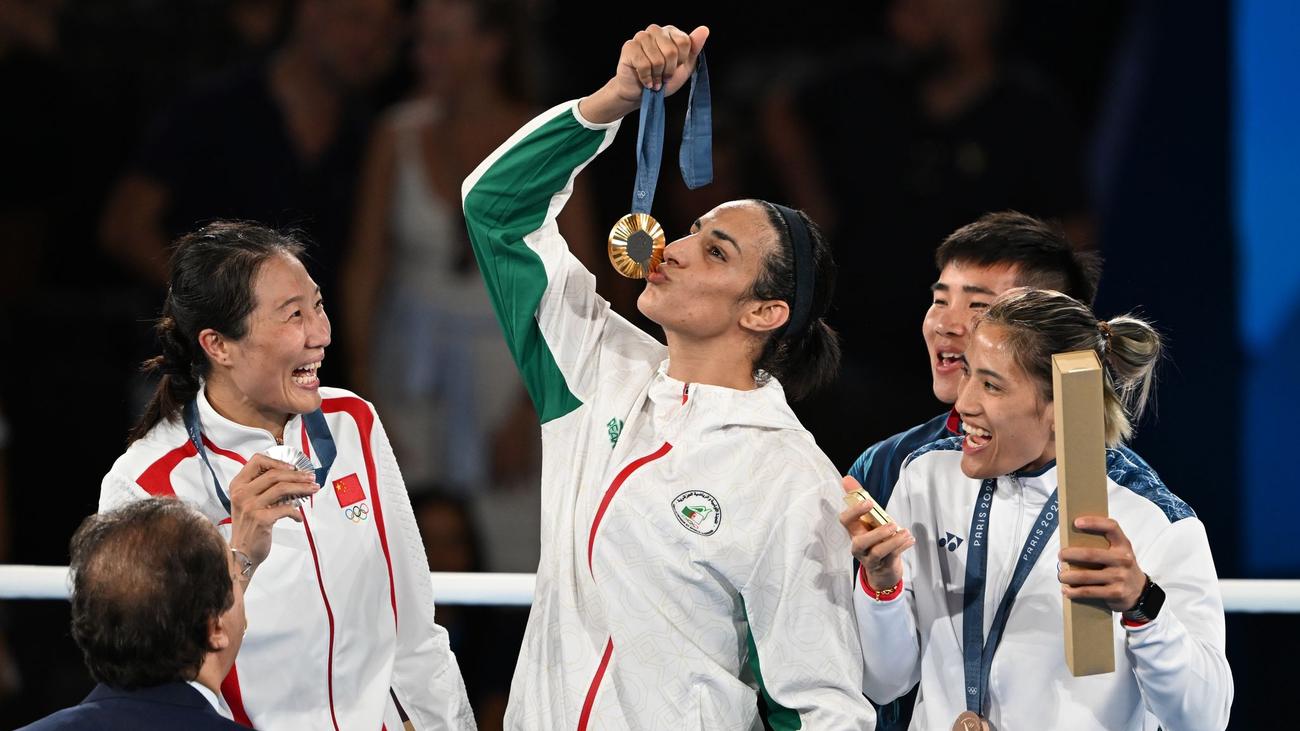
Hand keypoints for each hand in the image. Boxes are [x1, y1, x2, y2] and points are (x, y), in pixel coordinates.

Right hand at [228, 454, 319, 572]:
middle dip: (297, 475)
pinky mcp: (261, 519)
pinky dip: (296, 512)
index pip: (257, 461)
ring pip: (282, 488)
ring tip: (313, 489)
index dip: (277, 461)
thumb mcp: (248, 503)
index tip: (293, 467)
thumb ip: (262, 488)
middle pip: (274, 474)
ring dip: (302, 488)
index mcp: (238, 485)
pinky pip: (286, 509)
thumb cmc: (248, 527)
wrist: (241, 553)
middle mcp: (242, 493)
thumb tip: (291, 477)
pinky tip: (299, 517)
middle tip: (311, 477)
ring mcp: (251, 506)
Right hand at [579, 24, 709, 123]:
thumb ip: (694, 48)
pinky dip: (646, 78)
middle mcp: (655, 30)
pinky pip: (643, 64)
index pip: (684, 42)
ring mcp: (641, 37)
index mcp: (670, 32)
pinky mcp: (629, 47)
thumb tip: (704, 29)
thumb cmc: (663, 80)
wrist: (641, 94)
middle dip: (669, 71)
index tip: (676, 67)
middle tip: (664, 77)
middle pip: (671, 51)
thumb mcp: (684, 67)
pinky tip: (646, 81)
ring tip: (655, 80)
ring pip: (657, 59)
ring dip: (657, 76)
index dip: (681, 60)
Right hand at [839, 476, 912, 591]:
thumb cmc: (874, 539)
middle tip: (892, 524)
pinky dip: (902, 547)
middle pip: (859, 542)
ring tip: (905, 532)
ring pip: (878, 552)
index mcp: (854, 531)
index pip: (845, 521)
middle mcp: (859, 546)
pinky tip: (910, 540)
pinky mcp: (883, 566)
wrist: (882, 570)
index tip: (869, 502)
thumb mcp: (869, 520)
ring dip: (893, 541)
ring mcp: (870, 558)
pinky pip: (892, 557)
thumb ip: (859, 499)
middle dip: (876, 533)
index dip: (855, 511)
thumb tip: (847, 478)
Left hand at [1058, 516, 1147, 610]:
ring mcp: (1120, 577)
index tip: (1076, 522)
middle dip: (1070, 554)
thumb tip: (1071, 543)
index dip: (1094, 522)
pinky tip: (1066, 590)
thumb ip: (1103, 546)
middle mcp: (1123, 559)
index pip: (1111, 527)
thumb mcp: (1119, 553)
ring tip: (1061, 576)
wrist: (1140, 591)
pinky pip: (1089, 592)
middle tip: (1061, 555)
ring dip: (1068, 576)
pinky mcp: (1116, 593)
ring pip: (1086, 576)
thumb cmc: (1121, 567)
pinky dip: (1074, 592)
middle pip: (1091, 554)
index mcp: (1123, 545)